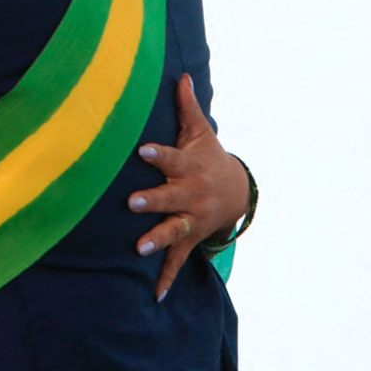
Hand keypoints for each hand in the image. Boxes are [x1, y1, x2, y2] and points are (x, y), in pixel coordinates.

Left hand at [128, 73, 249, 302]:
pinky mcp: (189, 238)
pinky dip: (165, 279)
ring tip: (138, 248)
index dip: (157, 154)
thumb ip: (186, 107)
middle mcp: (190, 195)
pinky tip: (154, 297)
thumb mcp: (200, 133)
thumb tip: (182, 73)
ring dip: (157, 239)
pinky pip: (177, 260)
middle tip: (132, 202)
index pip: (171, 158)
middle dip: (153, 201)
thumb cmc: (207, 156)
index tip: (141, 149)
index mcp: (189, 167)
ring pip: (173, 230)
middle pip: (169, 198)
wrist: (238, 193)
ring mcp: (191, 219)